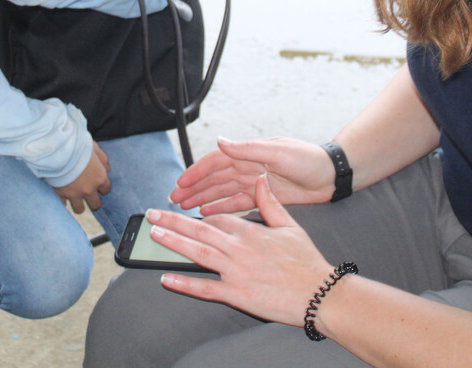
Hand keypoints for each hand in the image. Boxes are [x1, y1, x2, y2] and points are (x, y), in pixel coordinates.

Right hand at [54, 143, 111, 212]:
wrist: (58, 149)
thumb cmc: (77, 146)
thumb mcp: (94, 148)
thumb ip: (103, 159)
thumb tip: (108, 169)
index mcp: (99, 177)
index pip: (106, 189)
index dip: (102, 186)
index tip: (97, 183)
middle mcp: (89, 189)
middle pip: (96, 204)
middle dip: (93, 200)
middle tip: (87, 192)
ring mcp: (74, 194)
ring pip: (80, 209)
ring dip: (78, 204)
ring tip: (74, 196)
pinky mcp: (60, 194)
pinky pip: (64, 205)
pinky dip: (63, 200)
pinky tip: (62, 193)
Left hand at [151, 175, 334, 325]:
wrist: (319, 293)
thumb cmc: (307, 261)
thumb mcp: (290, 225)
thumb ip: (270, 202)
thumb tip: (260, 178)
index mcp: (251, 231)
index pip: (217, 217)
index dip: (198, 213)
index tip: (182, 210)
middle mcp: (239, 248)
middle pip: (199, 230)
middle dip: (173, 221)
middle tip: (152, 216)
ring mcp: (236, 271)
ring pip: (197, 253)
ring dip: (173, 243)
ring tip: (155, 235)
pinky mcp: (237, 294)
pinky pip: (206, 288)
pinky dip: (185, 284)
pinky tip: (167, 279)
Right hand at [170, 136, 335, 214]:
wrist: (331, 176)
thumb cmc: (308, 159)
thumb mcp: (278, 151)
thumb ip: (248, 149)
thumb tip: (221, 141)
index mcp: (249, 154)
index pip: (215, 162)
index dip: (196, 173)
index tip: (180, 184)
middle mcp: (248, 167)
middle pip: (214, 179)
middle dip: (193, 189)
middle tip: (174, 201)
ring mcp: (255, 183)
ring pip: (222, 192)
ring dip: (203, 199)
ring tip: (186, 209)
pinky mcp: (263, 197)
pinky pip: (237, 203)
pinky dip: (221, 208)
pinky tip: (209, 214)